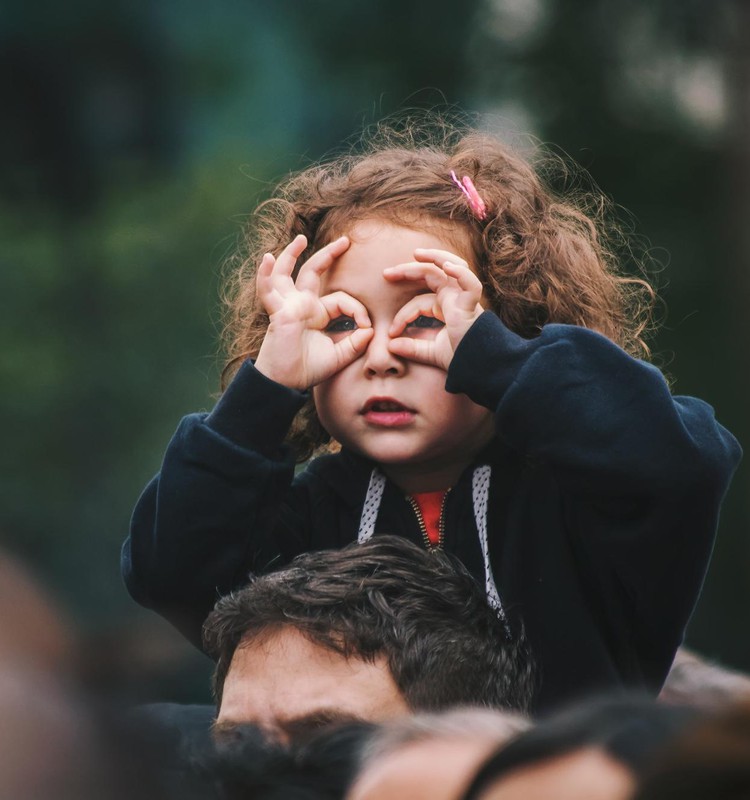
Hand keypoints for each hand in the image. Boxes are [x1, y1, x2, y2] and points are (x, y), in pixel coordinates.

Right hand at [254, 235, 372, 389]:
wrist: (286, 383)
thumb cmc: (308, 370)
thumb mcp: (339, 356)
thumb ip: (355, 343)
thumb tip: (370, 330)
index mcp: (317, 314)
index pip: (341, 300)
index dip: (358, 310)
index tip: (367, 327)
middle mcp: (302, 305)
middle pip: (314, 272)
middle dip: (329, 255)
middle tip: (345, 241)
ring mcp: (288, 306)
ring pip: (287, 273)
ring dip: (291, 254)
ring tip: (300, 239)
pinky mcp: (278, 313)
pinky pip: (268, 291)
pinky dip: (265, 275)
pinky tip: (267, 259)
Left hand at [383, 248, 483, 370]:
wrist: (480, 367)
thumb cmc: (461, 358)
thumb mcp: (431, 353)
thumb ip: (412, 348)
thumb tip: (390, 346)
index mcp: (446, 307)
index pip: (418, 302)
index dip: (402, 315)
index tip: (391, 333)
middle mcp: (454, 298)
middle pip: (431, 275)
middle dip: (408, 270)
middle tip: (386, 274)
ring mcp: (464, 298)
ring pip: (451, 267)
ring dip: (434, 257)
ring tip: (416, 254)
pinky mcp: (472, 305)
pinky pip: (470, 283)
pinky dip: (460, 273)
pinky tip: (446, 266)